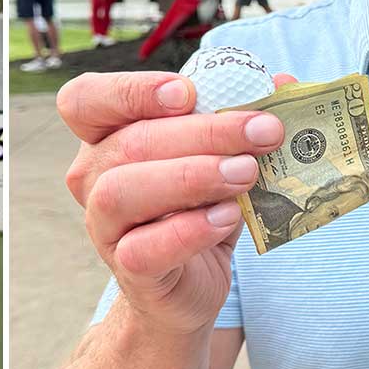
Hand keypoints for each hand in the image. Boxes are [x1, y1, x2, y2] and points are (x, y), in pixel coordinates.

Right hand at [56, 70, 295, 334]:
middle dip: (204, 132)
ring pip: (122, 192)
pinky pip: (144, 248)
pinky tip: (227, 217)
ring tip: (245, 174)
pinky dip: (189, 230)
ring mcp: (103, 226)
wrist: (190, 285)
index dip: (131, 91)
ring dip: (192, 176)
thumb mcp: (217, 157)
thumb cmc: (198, 208)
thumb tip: (283, 82)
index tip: (188, 94)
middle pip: (130, 142)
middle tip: (264, 131)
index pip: (85, 99)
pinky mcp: (128, 269)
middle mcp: (93, 176)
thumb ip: (238, 119)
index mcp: (105, 136)